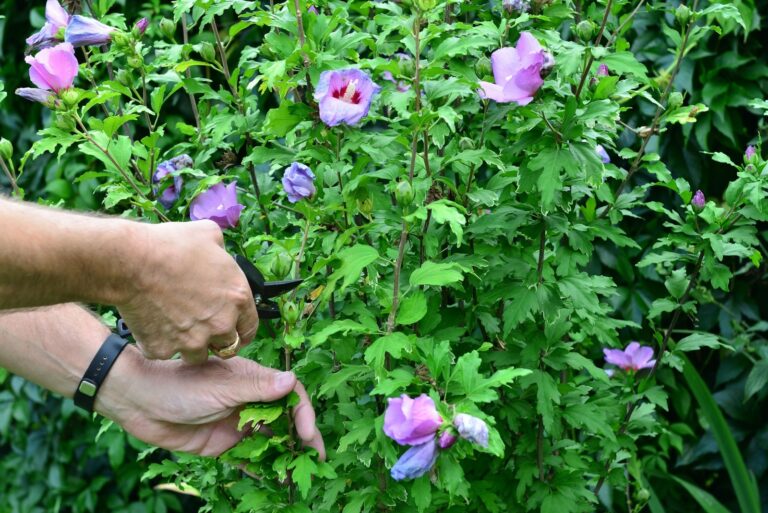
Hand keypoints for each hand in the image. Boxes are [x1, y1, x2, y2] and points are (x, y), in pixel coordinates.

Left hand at [97, 347, 325, 457]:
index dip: (302, 413)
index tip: (306, 434)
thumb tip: (291, 381)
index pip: (289, 395)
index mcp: (253, 381)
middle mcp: (249, 401)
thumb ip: (257, 389)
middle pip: (285, 420)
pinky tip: (275, 481)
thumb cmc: (180, 384)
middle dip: (302, 437)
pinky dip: (262, 469)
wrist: (139, 401)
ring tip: (297, 474)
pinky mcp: (222, 445)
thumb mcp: (221, 386)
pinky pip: (247, 459)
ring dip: (284, 455)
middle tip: (316, 459)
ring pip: (269, 440)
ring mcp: (236, 424)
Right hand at [117, 220, 258, 363]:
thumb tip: (219, 251)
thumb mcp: (209, 234)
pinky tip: (153, 324)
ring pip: (197, 356)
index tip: (232, 330)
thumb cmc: (170, 245)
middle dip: (216, 338)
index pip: (250, 328)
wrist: (131, 260)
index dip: (241, 329)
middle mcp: (220, 324)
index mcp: (238, 298)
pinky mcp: (164, 349)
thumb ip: (222, 250)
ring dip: (190, 346)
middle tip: (200, 327)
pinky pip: (165, 352)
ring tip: (176, 327)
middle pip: (226, 347)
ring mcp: (192, 341)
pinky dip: (160, 343)